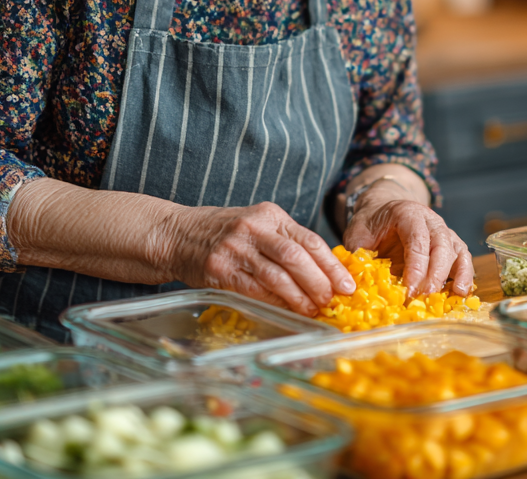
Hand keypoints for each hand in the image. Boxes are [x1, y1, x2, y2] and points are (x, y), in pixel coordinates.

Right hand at [155, 202, 354, 316]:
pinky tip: (286, 311)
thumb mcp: (259, 225)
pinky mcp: (220, 270)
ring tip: (312, 310)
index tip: (347, 285)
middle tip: (331, 301)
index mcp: (271, 215)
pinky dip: (274, 303)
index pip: (310, 240)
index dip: (332, 266)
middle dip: (319, 283)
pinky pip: (254, 290)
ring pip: (277, 276)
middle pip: (296, 257)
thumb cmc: (226, 233)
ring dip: (299, 297)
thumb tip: (326, 274)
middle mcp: (254, 228)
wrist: (179, 234)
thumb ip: (287, 243)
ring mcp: (236, 249)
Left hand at [343, 191, 473, 297]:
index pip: (417, 239)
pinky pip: (464, 258)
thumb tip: (357, 283)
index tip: (410, 289)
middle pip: (441, 245)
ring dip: (458, 274)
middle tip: (426, 298)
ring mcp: (444, 231)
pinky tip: (462, 292)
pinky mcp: (451, 245)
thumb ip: (358, 255)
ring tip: (455, 296)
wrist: (383, 211)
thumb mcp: (357, 234)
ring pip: (457, 250)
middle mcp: (431, 220)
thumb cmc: (371, 225)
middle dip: (435, 274)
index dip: (416, 265)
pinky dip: (466, 275)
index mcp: (407, 213)